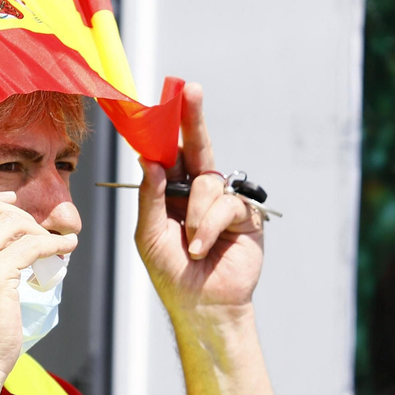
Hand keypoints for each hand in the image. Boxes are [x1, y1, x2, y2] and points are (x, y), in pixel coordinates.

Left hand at [135, 83, 264, 317]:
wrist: (203, 305)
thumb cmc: (172, 274)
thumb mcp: (149, 234)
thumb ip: (151, 197)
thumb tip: (150, 161)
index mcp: (172, 193)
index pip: (169, 154)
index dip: (168, 129)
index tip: (167, 98)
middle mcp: (198, 192)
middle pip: (197, 148)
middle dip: (193, 118)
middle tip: (190, 89)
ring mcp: (223, 202)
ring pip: (207, 183)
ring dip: (196, 214)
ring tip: (191, 244)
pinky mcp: (245, 216)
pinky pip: (226, 203)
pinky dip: (210, 225)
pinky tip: (203, 246)